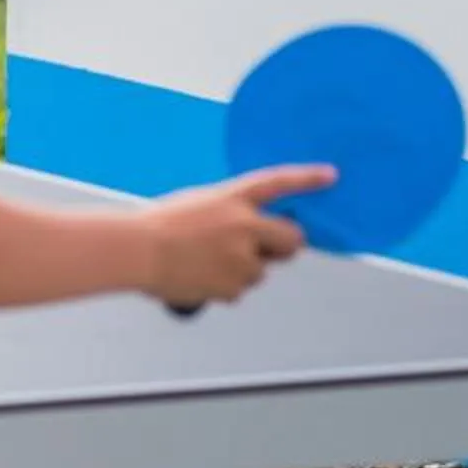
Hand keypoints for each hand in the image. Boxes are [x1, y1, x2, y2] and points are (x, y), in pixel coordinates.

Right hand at [138, 165, 327, 307]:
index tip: (331, 176)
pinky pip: (237, 291)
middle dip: (282, 247)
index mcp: (231, 198)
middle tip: (264, 251)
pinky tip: (195, 276)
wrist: (136, 251)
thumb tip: (253, 241)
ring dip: (239, 270)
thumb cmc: (157, 227)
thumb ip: (229, 217)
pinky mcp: (234, 285)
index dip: (307, 179)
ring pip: (258, 271)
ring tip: (200, 263)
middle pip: (291, 240)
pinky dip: (221, 287)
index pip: (277, 183)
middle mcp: (244, 225)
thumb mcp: (196, 207)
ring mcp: (242, 257)